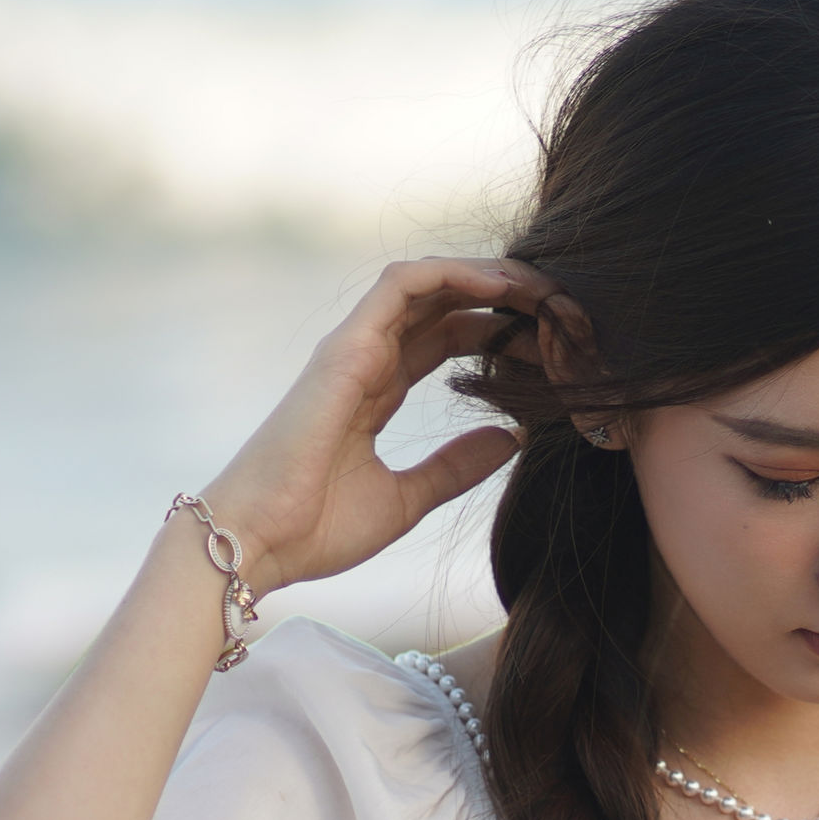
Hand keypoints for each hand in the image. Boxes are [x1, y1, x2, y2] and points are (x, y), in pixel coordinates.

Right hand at [194, 257, 563, 589]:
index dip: (497, 333)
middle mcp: (364, 360)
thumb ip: (456, 466)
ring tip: (542, 288)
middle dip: (503, 299)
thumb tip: (512, 439)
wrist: (256, 544)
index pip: (444, 339)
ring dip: (487, 277)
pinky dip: (453, 274)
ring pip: (427, 283)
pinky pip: (402, 285)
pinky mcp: (345, 348)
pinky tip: (501, 286)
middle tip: (562, 308)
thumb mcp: (408, 499)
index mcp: (374, 391)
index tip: (551, 346)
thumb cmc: (314, 530)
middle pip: (442, 305)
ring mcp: (352, 349)